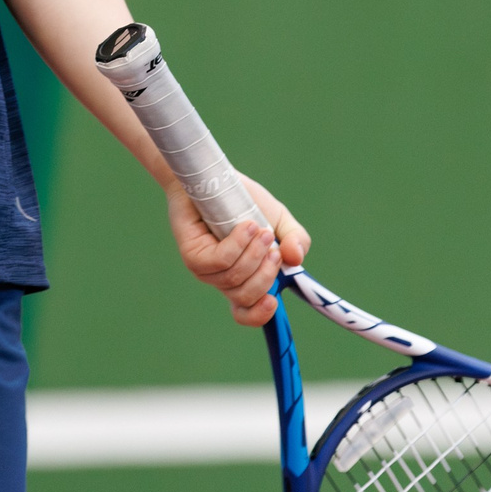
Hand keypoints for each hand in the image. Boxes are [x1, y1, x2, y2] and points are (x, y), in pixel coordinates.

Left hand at [169, 175, 309, 327]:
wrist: (214, 176)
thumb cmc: (244, 200)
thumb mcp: (279, 220)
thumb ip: (295, 240)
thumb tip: (296, 260)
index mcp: (242, 278)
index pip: (246, 312)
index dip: (259, 315)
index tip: (273, 302)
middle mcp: (222, 278)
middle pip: (245, 297)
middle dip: (266, 275)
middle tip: (274, 248)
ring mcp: (205, 269)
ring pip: (234, 278)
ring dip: (254, 254)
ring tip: (260, 229)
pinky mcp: (193, 254)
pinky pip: (221, 260)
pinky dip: (238, 244)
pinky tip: (247, 226)